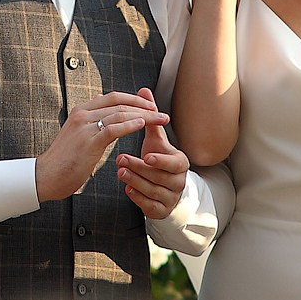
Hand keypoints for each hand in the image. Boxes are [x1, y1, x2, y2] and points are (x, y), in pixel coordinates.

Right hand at [37, 91, 169, 201]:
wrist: (46, 176)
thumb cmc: (63, 161)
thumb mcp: (78, 135)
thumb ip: (92, 123)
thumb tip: (106, 112)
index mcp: (81, 110)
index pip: (112, 97)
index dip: (134, 99)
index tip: (150, 106)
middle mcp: (82, 113)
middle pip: (119, 102)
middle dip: (143, 105)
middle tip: (160, 112)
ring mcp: (85, 126)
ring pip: (120, 113)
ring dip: (144, 116)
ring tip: (160, 119)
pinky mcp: (88, 141)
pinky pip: (114, 128)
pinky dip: (130, 125)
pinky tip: (142, 125)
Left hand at [116, 95, 191, 219]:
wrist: (163, 188)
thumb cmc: (158, 159)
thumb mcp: (155, 139)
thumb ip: (149, 117)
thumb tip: (144, 89)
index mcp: (181, 163)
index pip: (173, 162)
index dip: (160, 160)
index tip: (146, 155)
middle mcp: (179, 181)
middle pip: (160, 177)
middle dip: (139, 169)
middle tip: (120, 160)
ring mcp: (171, 197)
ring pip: (153, 191)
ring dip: (135, 181)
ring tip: (119, 172)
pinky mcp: (160, 210)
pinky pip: (149, 206)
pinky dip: (137, 197)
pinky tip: (127, 188)